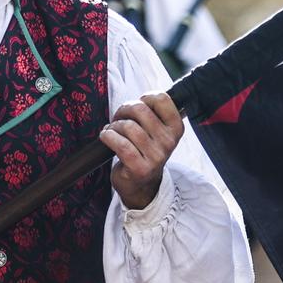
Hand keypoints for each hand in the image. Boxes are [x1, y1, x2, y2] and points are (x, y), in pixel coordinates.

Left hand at [101, 91, 183, 210]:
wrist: (141, 184)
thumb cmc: (144, 151)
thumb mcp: (156, 131)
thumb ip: (153, 113)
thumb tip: (141, 98)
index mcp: (175, 128)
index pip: (162, 98)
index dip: (144, 98)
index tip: (137, 105)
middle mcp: (169, 141)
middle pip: (140, 109)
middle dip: (123, 110)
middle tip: (118, 117)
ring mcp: (156, 156)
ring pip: (128, 126)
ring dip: (114, 126)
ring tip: (112, 131)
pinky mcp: (140, 168)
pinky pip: (120, 144)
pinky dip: (108, 136)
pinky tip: (106, 137)